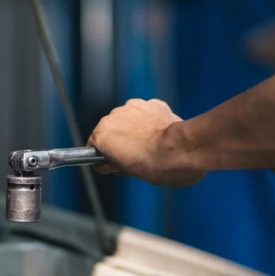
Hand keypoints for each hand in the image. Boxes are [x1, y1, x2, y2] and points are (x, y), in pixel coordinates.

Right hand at [88, 99, 204, 187]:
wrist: (179, 151)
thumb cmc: (153, 165)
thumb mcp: (126, 172)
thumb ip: (112, 165)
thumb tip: (107, 164)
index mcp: (103, 133)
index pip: (95, 143)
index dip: (104, 154)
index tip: (111, 160)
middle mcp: (114, 115)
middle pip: (112, 128)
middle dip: (120, 139)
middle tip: (133, 154)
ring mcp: (134, 107)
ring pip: (128, 118)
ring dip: (134, 127)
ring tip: (148, 142)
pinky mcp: (152, 103)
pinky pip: (146, 112)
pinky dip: (149, 120)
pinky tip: (157, 132)